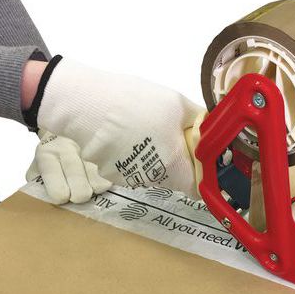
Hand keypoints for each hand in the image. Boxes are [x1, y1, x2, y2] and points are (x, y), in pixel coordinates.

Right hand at [36, 58, 204, 198]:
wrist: (85, 104)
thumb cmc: (137, 104)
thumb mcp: (177, 104)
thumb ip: (199, 121)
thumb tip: (209, 130)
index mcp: (176, 169)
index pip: (199, 189)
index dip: (204, 175)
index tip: (202, 158)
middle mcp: (155, 181)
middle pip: (176, 177)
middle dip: (179, 158)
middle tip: (172, 132)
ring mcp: (131, 179)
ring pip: (153, 170)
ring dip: (156, 154)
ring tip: (144, 128)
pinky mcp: (111, 173)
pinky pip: (131, 166)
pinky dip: (133, 153)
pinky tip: (124, 133)